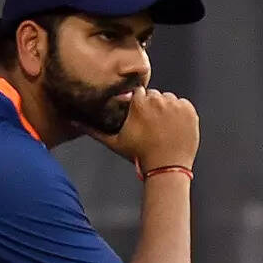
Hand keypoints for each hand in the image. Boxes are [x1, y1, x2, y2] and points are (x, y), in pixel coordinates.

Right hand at [75, 86, 198, 170]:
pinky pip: (183, 105)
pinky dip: (180, 114)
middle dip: (152, 108)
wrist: (167, 168)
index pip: (138, 94)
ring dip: (167, 110)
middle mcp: (158, 99)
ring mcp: (175, 104)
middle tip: (151, 127)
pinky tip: (174, 129)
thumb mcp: (114, 142)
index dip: (139, 105)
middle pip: (154, 96)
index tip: (140, 118)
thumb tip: (73, 121)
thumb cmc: (139, 156)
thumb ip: (93, 129)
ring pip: (169, 99)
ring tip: (163, 129)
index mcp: (139, 103)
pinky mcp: (190, 110)